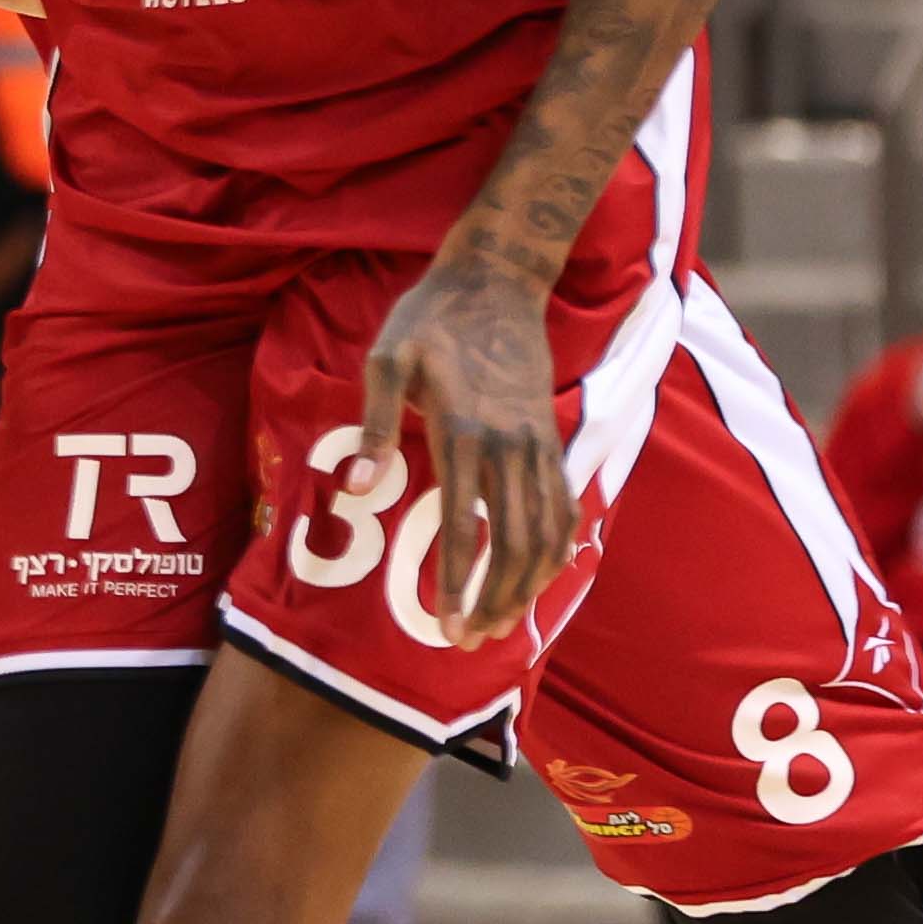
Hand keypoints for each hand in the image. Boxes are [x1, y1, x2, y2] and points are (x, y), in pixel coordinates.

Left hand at [354, 254, 567, 647]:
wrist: (496, 280)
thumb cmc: (428, 320)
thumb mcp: (384, 357)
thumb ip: (375, 423)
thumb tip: (358, 486)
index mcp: (464, 431)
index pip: (464, 526)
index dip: (456, 582)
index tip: (444, 624)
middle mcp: (510, 446)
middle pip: (515, 544)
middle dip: (495, 601)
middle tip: (469, 642)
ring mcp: (539, 444)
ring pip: (547, 533)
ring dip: (528, 587)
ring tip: (502, 625)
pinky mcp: (553, 439)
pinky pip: (563, 506)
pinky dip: (556, 550)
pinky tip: (539, 579)